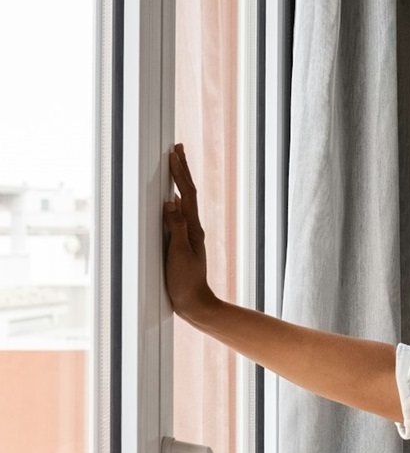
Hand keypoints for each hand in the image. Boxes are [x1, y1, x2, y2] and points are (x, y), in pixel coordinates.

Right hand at [162, 143, 217, 319]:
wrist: (195, 304)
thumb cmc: (185, 282)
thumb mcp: (178, 253)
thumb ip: (175, 227)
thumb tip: (171, 201)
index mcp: (192, 229)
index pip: (186, 194)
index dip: (180, 173)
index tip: (174, 153)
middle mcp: (192, 229)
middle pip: (187, 193)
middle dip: (182, 170)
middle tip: (178, 148)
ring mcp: (188, 235)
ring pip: (184, 202)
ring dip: (179, 182)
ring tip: (175, 165)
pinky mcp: (181, 243)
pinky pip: (179, 215)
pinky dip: (175, 200)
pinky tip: (172, 198)